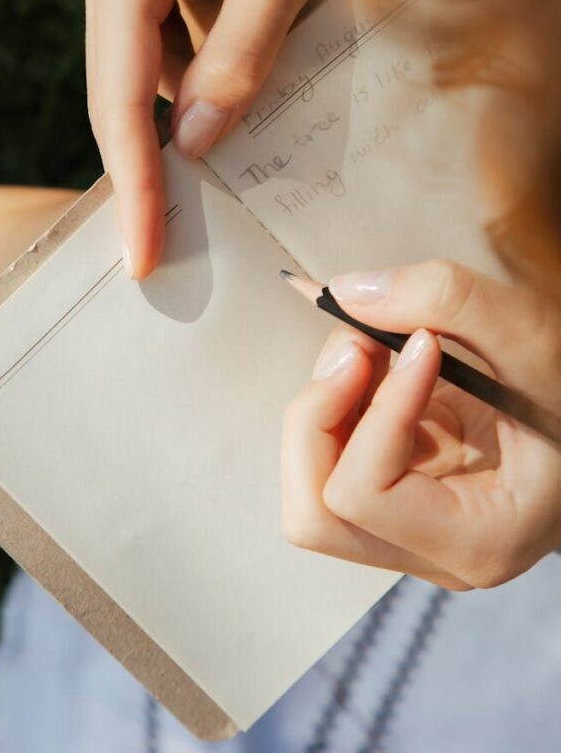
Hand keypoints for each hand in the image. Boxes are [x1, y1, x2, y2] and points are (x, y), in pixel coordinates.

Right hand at [77, 0, 369, 276]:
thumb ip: (240, 56)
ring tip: (184, 201)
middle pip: (114, 87)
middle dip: (138, 169)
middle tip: (155, 247)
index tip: (140, 250)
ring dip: (164, 126)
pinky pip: (157, 32)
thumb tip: (191, 143)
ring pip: (135, 64)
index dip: (131, 181)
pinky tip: (213, 115)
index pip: (118, 94)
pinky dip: (183, 80)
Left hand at [281, 260, 560, 589]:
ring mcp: (408, 527)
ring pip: (309, 485)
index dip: (376, 409)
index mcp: (476, 542)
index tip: (423, 343)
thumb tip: (348, 292)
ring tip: (373, 345)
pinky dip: (340, 397)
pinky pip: (332, 454)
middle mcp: (432, 552)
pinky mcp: (395, 490)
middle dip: (320, 414)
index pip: (363, 495)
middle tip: (362, 342)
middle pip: (312, 510)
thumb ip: (451, 301)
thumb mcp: (535, 337)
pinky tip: (383, 360)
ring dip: (325, 403)